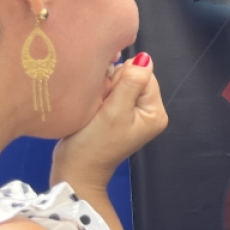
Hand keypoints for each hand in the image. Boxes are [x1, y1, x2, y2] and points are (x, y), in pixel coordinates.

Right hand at [52, 54, 167, 191]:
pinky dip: (99, 94)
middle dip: (114, 83)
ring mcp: (132, 112)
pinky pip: (110, 91)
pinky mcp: (116, 112)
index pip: (145, 75)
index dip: (124, 78)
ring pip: (119, 81)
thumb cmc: (94, 145)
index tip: (109, 96)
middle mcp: (148, 110)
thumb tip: (145, 59)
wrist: (75, 170)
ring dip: (104, 88)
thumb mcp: (115, 112)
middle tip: (101, 105)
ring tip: (96, 107)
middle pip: (133, 76)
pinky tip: (93, 107)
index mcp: (155, 112)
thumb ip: (130, 83)